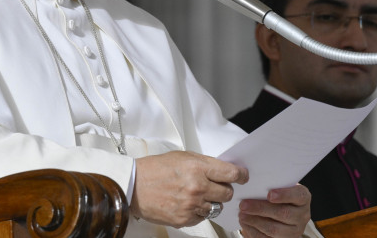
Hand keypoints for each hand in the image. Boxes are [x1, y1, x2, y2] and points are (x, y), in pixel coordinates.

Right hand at [130, 151, 248, 227]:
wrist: (133, 186)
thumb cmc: (154, 169)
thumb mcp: (182, 157)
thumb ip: (204, 164)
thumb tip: (223, 171)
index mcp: (197, 167)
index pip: (231, 174)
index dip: (241, 175)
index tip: (242, 176)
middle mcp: (197, 187)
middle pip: (228, 193)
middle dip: (223, 189)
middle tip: (214, 186)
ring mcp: (192, 205)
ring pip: (217, 207)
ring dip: (210, 201)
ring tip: (195, 194)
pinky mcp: (185, 219)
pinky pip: (203, 217)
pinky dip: (198, 211)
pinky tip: (186, 203)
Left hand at [237, 184, 310, 237]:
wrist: (279, 208)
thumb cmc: (277, 193)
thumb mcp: (278, 186)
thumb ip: (270, 184)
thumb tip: (253, 185)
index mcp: (303, 198)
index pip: (299, 195)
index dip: (285, 195)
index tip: (269, 195)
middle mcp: (302, 215)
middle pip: (284, 213)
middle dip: (261, 209)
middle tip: (244, 204)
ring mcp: (295, 231)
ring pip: (275, 229)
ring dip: (255, 221)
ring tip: (242, 214)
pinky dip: (253, 231)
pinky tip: (245, 223)